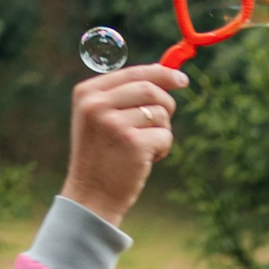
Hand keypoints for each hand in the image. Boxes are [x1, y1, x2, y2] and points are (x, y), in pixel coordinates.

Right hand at [61, 66, 188, 226]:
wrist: (90, 196)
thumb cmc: (101, 156)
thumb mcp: (101, 119)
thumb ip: (124, 96)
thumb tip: (166, 74)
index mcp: (87, 93)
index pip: (133, 72)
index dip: (162, 73)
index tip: (181, 79)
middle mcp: (97, 105)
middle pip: (150, 89)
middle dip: (166, 104)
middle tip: (164, 121)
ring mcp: (114, 124)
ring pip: (160, 113)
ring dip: (162, 131)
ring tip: (144, 147)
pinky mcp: (133, 143)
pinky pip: (165, 135)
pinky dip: (163, 148)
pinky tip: (145, 160)